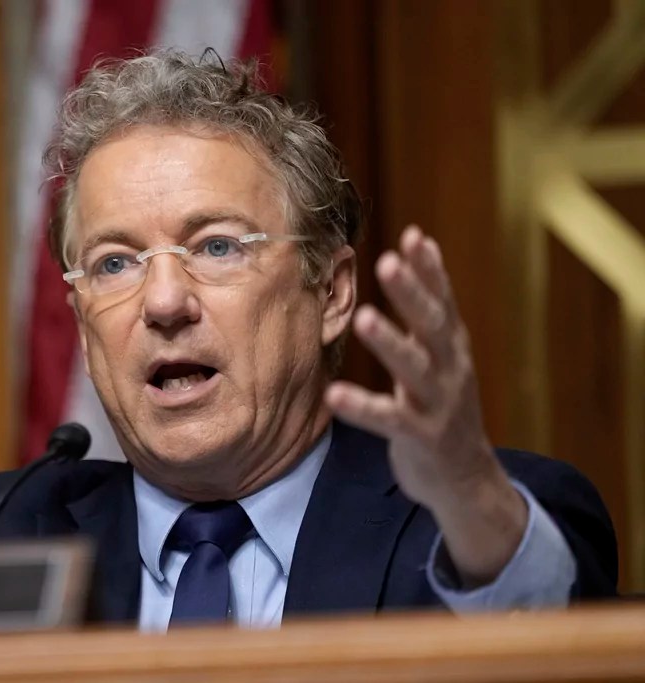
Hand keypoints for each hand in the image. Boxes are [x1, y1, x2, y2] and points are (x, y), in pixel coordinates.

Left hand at [325, 225, 525, 583]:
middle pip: (433, 326)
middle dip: (413, 294)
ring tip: (364, 316)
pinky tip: (333, 394)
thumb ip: (427, 309)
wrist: (466, 477)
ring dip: (390, 342)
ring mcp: (438, 405)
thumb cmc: (443, 405)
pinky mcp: (421, 438)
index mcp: (451, 348)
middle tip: (389, 263)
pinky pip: (389, 420)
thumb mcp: (442, 356)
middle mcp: (450, 370)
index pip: (443, 301)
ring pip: (414, 369)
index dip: (430, 270)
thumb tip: (416, 248)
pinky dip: (362, 407)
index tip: (413, 236)